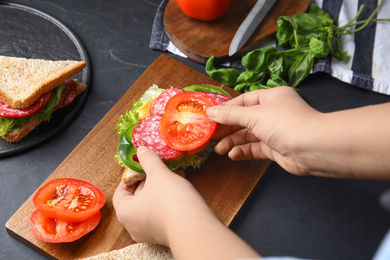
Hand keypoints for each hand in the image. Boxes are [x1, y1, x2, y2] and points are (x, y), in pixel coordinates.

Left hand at [113, 146, 259, 258]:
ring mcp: (149, 233)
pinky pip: (160, 214)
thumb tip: (141, 150)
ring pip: (150, 205)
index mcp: (125, 212)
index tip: (140, 166)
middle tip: (158, 168)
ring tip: (172, 175)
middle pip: (136, 198)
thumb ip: (148, 160)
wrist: (194, 227)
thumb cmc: (169, 200)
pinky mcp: (164, 236)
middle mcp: (133, 226)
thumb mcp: (158, 174)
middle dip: (148, 181)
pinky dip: (167, 201)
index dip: (130, 176)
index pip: (120, 192)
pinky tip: (179, 187)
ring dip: (159, 189)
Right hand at [207, 86, 319, 175]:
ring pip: (248, 135)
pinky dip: (243, 151)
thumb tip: (210, 112)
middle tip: (211, 136)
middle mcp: (274, 113)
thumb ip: (231, 115)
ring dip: (233, 142)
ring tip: (219, 149)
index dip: (227, 109)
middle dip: (228, 128)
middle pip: (244, 119)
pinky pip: (255, 148)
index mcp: (272, 98)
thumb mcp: (254, 115)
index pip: (244, 101)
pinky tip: (233, 155)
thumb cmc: (285, 123)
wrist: (312, 148)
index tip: (211, 117)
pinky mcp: (276, 149)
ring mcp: (275, 132)